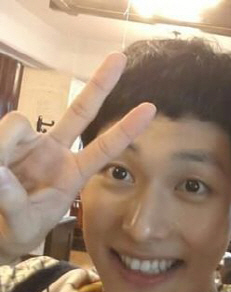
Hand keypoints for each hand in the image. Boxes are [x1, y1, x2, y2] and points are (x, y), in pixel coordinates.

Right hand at [0, 53, 155, 262]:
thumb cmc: (16, 230)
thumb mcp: (21, 224)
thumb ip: (13, 202)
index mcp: (73, 174)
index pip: (104, 147)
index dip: (126, 129)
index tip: (150, 108)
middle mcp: (54, 152)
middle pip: (81, 111)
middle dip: (100, 85)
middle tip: (120, 58)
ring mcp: (30, 144)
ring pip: (18, 123)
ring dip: (4, 146)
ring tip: (0, 178)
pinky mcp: (4, 142)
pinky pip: (1, 132)